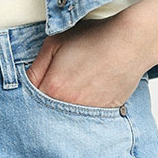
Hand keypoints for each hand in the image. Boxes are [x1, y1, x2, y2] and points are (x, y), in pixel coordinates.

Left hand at [25, 12, 154, 108]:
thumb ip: (36, 66)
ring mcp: (87, 112)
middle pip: (47, 114)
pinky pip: (86, 119)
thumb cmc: (95, 38)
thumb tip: (27, 82)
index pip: (28, 100)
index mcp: (53, 89)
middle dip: (45, 105)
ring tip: (75, 90)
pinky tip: (89, 94)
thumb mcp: (55, 43)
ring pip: (66, 119)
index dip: (30, 93)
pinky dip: (84, 110)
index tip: (36, 88)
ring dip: (65, 110)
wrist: (131, 43)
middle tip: (57, 89)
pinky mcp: (104, 114)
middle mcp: (68, 106)